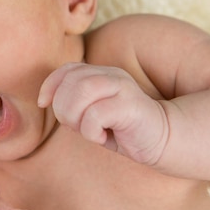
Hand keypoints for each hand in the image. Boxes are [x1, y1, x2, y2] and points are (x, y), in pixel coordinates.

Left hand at [38, 62, 168, 165]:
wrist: (164, 140)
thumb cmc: (125, 130)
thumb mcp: (94, 115)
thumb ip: (74, 104)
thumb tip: (49, 102)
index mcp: (102, 75)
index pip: (66, 69)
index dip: (50, 85)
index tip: (44, 104)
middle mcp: (112, 76)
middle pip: (70, 81)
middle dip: (63, 108)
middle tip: (76, 126)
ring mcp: (123, 88)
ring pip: (81, 91)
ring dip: (74, 116)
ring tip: (87, 130)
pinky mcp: (131, 106)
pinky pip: (95, 114)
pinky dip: (90, 130)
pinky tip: (102, 137)